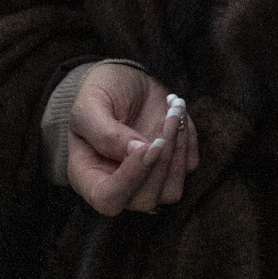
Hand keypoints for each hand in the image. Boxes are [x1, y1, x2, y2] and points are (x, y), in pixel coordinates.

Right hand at [68, 62, 196, 214]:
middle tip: (167, 116)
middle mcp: (118, 186)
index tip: (148, 145)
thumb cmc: (100, 92)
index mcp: (88, 176)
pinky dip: (188, 138)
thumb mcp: (90, 107)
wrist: (125, 78)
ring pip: (172, 191)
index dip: (131, 178)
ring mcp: (147, 180)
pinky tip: (176, 111)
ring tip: (173, 109)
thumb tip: (136, 152)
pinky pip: (189, 166)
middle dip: (161, 160)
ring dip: (179, 149)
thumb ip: (105, 133)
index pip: (108, 199)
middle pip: (145, 200)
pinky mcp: (171, 166)